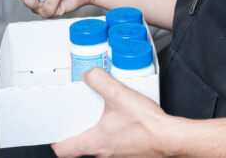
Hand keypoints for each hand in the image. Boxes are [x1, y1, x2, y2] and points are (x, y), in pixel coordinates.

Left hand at [52, 68, 168, 157]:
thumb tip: (89, 75)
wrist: (170, 137)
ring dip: (100, 130)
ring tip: (105, 112)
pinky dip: (116, 131)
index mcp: (95, 143)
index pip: (64, 150)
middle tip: (81, 114)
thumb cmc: (147, 125)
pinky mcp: (130, 152)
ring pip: (100, 144)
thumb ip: (99, 81)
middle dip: (80, 129)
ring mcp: (117, 154)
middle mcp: (104, 153)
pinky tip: (124, 118)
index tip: (55, 131)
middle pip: (82, 145)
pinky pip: (116, 143)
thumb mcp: (118, 94)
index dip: (57, 140)